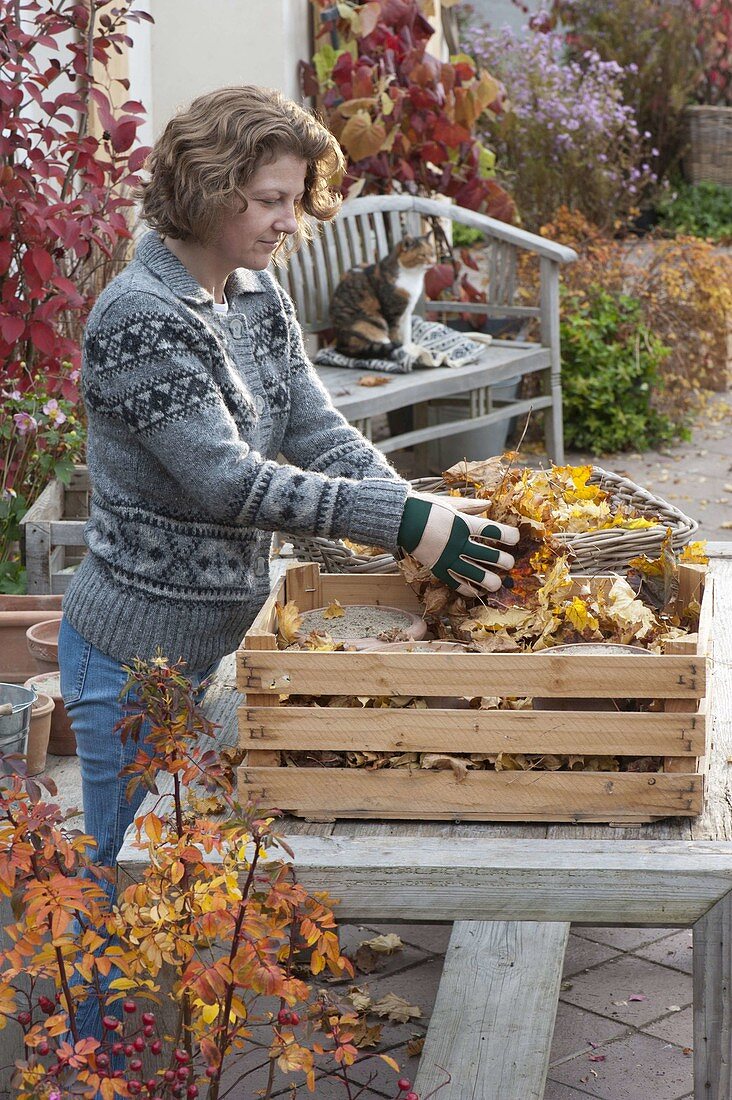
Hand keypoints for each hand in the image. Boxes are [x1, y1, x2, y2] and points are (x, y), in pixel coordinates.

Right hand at [397, 493, 519, 596]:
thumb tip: (488, 504)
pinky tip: (475, 591)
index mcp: (462, 523)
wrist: (401, 519)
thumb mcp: (450, 503)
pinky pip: (454, 582)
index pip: (491, 531)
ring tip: (497, 584)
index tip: (515, 538)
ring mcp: (447, 557)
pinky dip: (466, 588)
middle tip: (509, 563)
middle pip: (487, 556)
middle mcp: (457, 542)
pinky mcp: (437, 567)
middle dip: (502, 561)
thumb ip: (471, 506)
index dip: (507, 535)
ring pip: (474, 574)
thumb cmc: (426, 508)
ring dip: (488, 580)